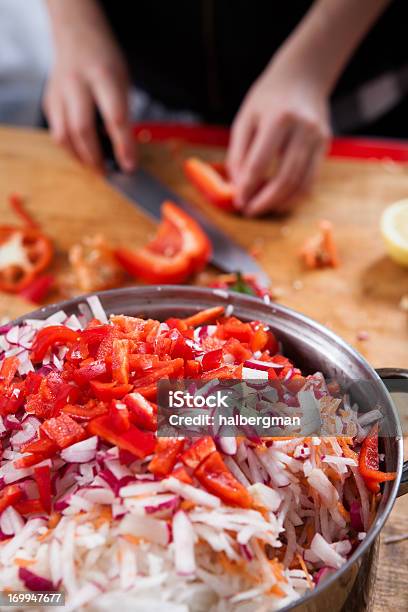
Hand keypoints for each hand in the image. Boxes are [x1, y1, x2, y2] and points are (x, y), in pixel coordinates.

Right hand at [43, 2, 135, 171]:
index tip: (130, 166)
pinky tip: (83, 153)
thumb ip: (124, 114)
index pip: (114, 117)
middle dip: (96, 157)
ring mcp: (59, 92)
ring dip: (80, 157)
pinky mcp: (49, 101)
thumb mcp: (123, 82)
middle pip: (82, 128)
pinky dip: (70, 148)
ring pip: (64, 135)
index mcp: (103, 75)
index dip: (123, 146)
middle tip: (108, 173)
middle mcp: (77, 83)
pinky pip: (57, 132)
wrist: (76, 34)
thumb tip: (127, 153)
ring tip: (95, 167)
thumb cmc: (105, 62)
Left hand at [227, 57, 330, 215]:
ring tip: (262, 208)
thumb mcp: (245, 119)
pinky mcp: (325, 145)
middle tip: (249, 211)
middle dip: (265, 201)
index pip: (261, 163)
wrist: (303, 76)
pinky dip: (295, 196)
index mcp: (279, 118)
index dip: (248, 187)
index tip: (238, 201)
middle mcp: (303, 129)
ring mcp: (318, 138)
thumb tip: (237, 188)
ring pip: (301, 184)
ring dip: (280, 203)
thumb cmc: (268, 99)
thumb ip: (238, 154)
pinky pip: (311, 180)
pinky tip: (279, 200)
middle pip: (285, 178)